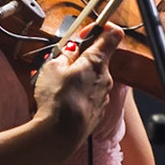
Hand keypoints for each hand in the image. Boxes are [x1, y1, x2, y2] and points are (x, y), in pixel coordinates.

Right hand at [30, 25, 124, 156]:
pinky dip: (77, 94)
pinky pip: (89, 96)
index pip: (113, 35)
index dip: (103, 28)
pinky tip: (61, 100)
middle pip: (97, 59)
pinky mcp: (97, 112)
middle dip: (79, 58)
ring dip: (77, 77)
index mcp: (96, 61)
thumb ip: (64, 55)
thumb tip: (69, 52)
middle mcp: (106, 78)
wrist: (60, 136)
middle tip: (60, 62)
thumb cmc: (57, 100)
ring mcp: (103, 96)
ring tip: (55, 84)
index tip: (89, 30)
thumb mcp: (52, 67)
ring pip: (91, 79)